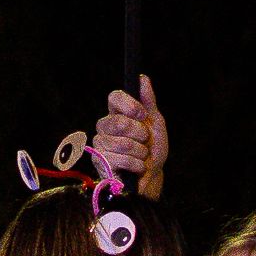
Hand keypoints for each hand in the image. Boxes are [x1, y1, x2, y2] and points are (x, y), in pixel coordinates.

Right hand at [93, 77, 170, 199]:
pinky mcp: (100, 163)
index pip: (114, 97)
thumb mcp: (155, 124)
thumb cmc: (152, 149)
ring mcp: (101, 144)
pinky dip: (136, 164)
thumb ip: (148, 102)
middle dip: (139, 133)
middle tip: (144, 140)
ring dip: (140, 152)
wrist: (152, 177)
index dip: (130, 105)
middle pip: (119, 121)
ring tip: (141, 156)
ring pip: (123, 143)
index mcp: (117, 114)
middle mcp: (105, 127)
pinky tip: (136, 167)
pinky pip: (122, 159)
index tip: (142, 115)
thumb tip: (143, 78)